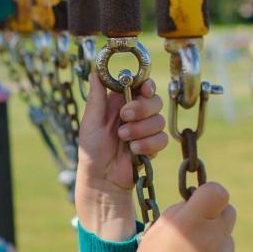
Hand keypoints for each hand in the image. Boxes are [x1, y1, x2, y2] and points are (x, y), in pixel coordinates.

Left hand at [73, 70, 165, 239]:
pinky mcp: (153, 146)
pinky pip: (162, 138)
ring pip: (159, 120)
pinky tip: (134, 151)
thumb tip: (95, 71)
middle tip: (125, 118)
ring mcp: (145, 130)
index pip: (140, 86)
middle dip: (141, 109)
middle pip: (154, 100)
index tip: (144, 90)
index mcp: (119, 103)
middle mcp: (135, 114)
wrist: (102, 180)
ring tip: (124, 140)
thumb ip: (96, 98)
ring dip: (141, 130)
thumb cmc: (92, 151)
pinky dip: (148, 144)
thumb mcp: (90, 122)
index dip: (146, 85)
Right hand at [81, 183, 236, 251]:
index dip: (210, 193)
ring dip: (214, 246)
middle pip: (229, 213)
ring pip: (227, 241)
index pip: (218, 191)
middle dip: (215, 218)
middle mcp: (212, 237)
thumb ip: (181, 213)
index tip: (201, 201)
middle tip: (198, 231)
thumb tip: (199, 203)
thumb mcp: (157, 231)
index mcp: (191, 221)